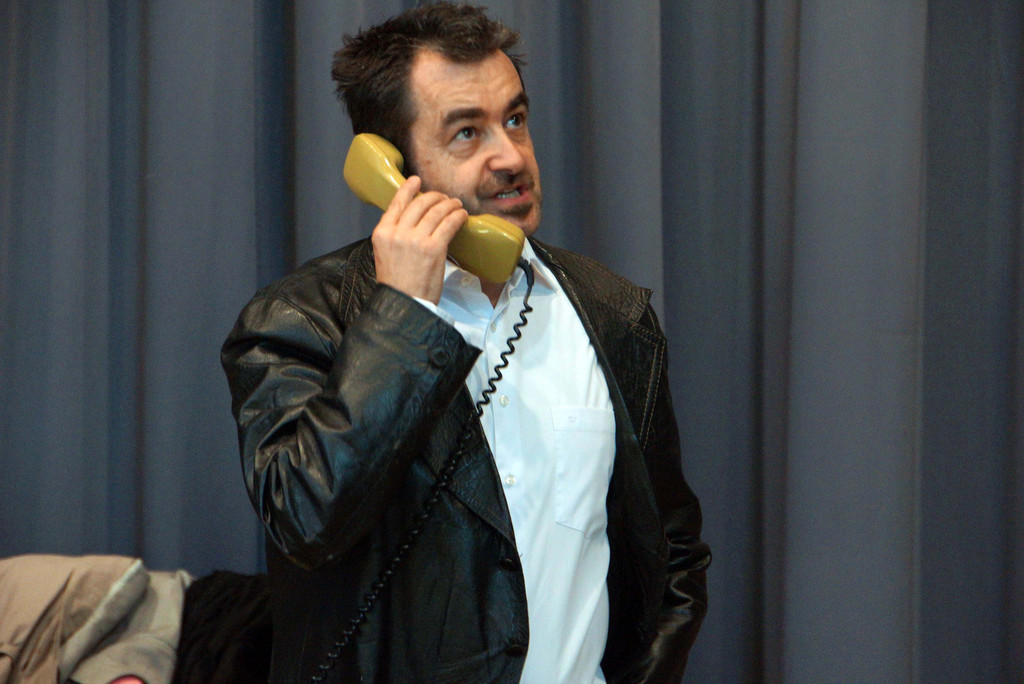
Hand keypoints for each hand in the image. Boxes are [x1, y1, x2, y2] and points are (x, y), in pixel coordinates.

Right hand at [371, 175, 467, 303]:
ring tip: (456, 205)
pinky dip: (457, 217)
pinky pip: (449, 224)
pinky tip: (462, 216)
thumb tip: (411, 222)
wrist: (404, 304)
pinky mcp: (434, 248)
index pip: (396, 203)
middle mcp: (397, 233)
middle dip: (434, 197)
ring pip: (436, 211)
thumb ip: (394, 236)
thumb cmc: (396, 284)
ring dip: (449, 205)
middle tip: (444, 198)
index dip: (409, 188)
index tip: (417, 180)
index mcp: (382, 233)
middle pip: (419, 203)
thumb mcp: (384, 254)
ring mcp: (416, 239)